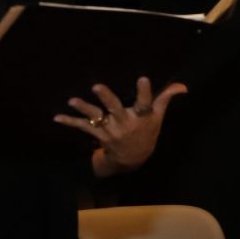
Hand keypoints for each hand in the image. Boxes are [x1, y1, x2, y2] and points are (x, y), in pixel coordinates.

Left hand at [56, 78, 186, 174]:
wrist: (133, 159)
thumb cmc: (147, 132)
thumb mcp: (158, 117)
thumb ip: (166, 98)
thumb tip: (183, 86)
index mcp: (142, 117)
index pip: (145, 103)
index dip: (144, 92)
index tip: (143, 78)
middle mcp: (126, 124)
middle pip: (115, 109)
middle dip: (106, 98)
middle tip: (97, 86)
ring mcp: (111, 130)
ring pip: (96, 118)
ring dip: (84, 109)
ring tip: (72, 101)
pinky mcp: (99, 134)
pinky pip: (83, 127)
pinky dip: (70, 122)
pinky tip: (57, 118)